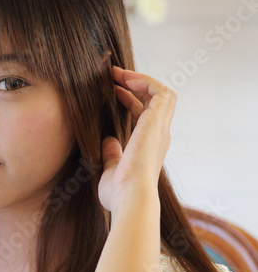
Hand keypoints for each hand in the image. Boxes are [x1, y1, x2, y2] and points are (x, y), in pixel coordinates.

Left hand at [97, 66, 176, 213]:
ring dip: (142, 79)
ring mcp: (160, 128)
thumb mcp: (111, 170)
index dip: (131, 100)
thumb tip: (108, 140)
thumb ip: (112, 154)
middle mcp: (160, 136)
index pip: (146, 116)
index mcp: (151, 148)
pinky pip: (159, 91)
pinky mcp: (156, 121)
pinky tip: (125, 80)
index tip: (113, 92)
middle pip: (158, 101)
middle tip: (115, 76)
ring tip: (120, 73)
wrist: (130, 198)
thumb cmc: (120, 193)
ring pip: (163, 93)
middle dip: (138, 85)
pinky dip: (144, 81)